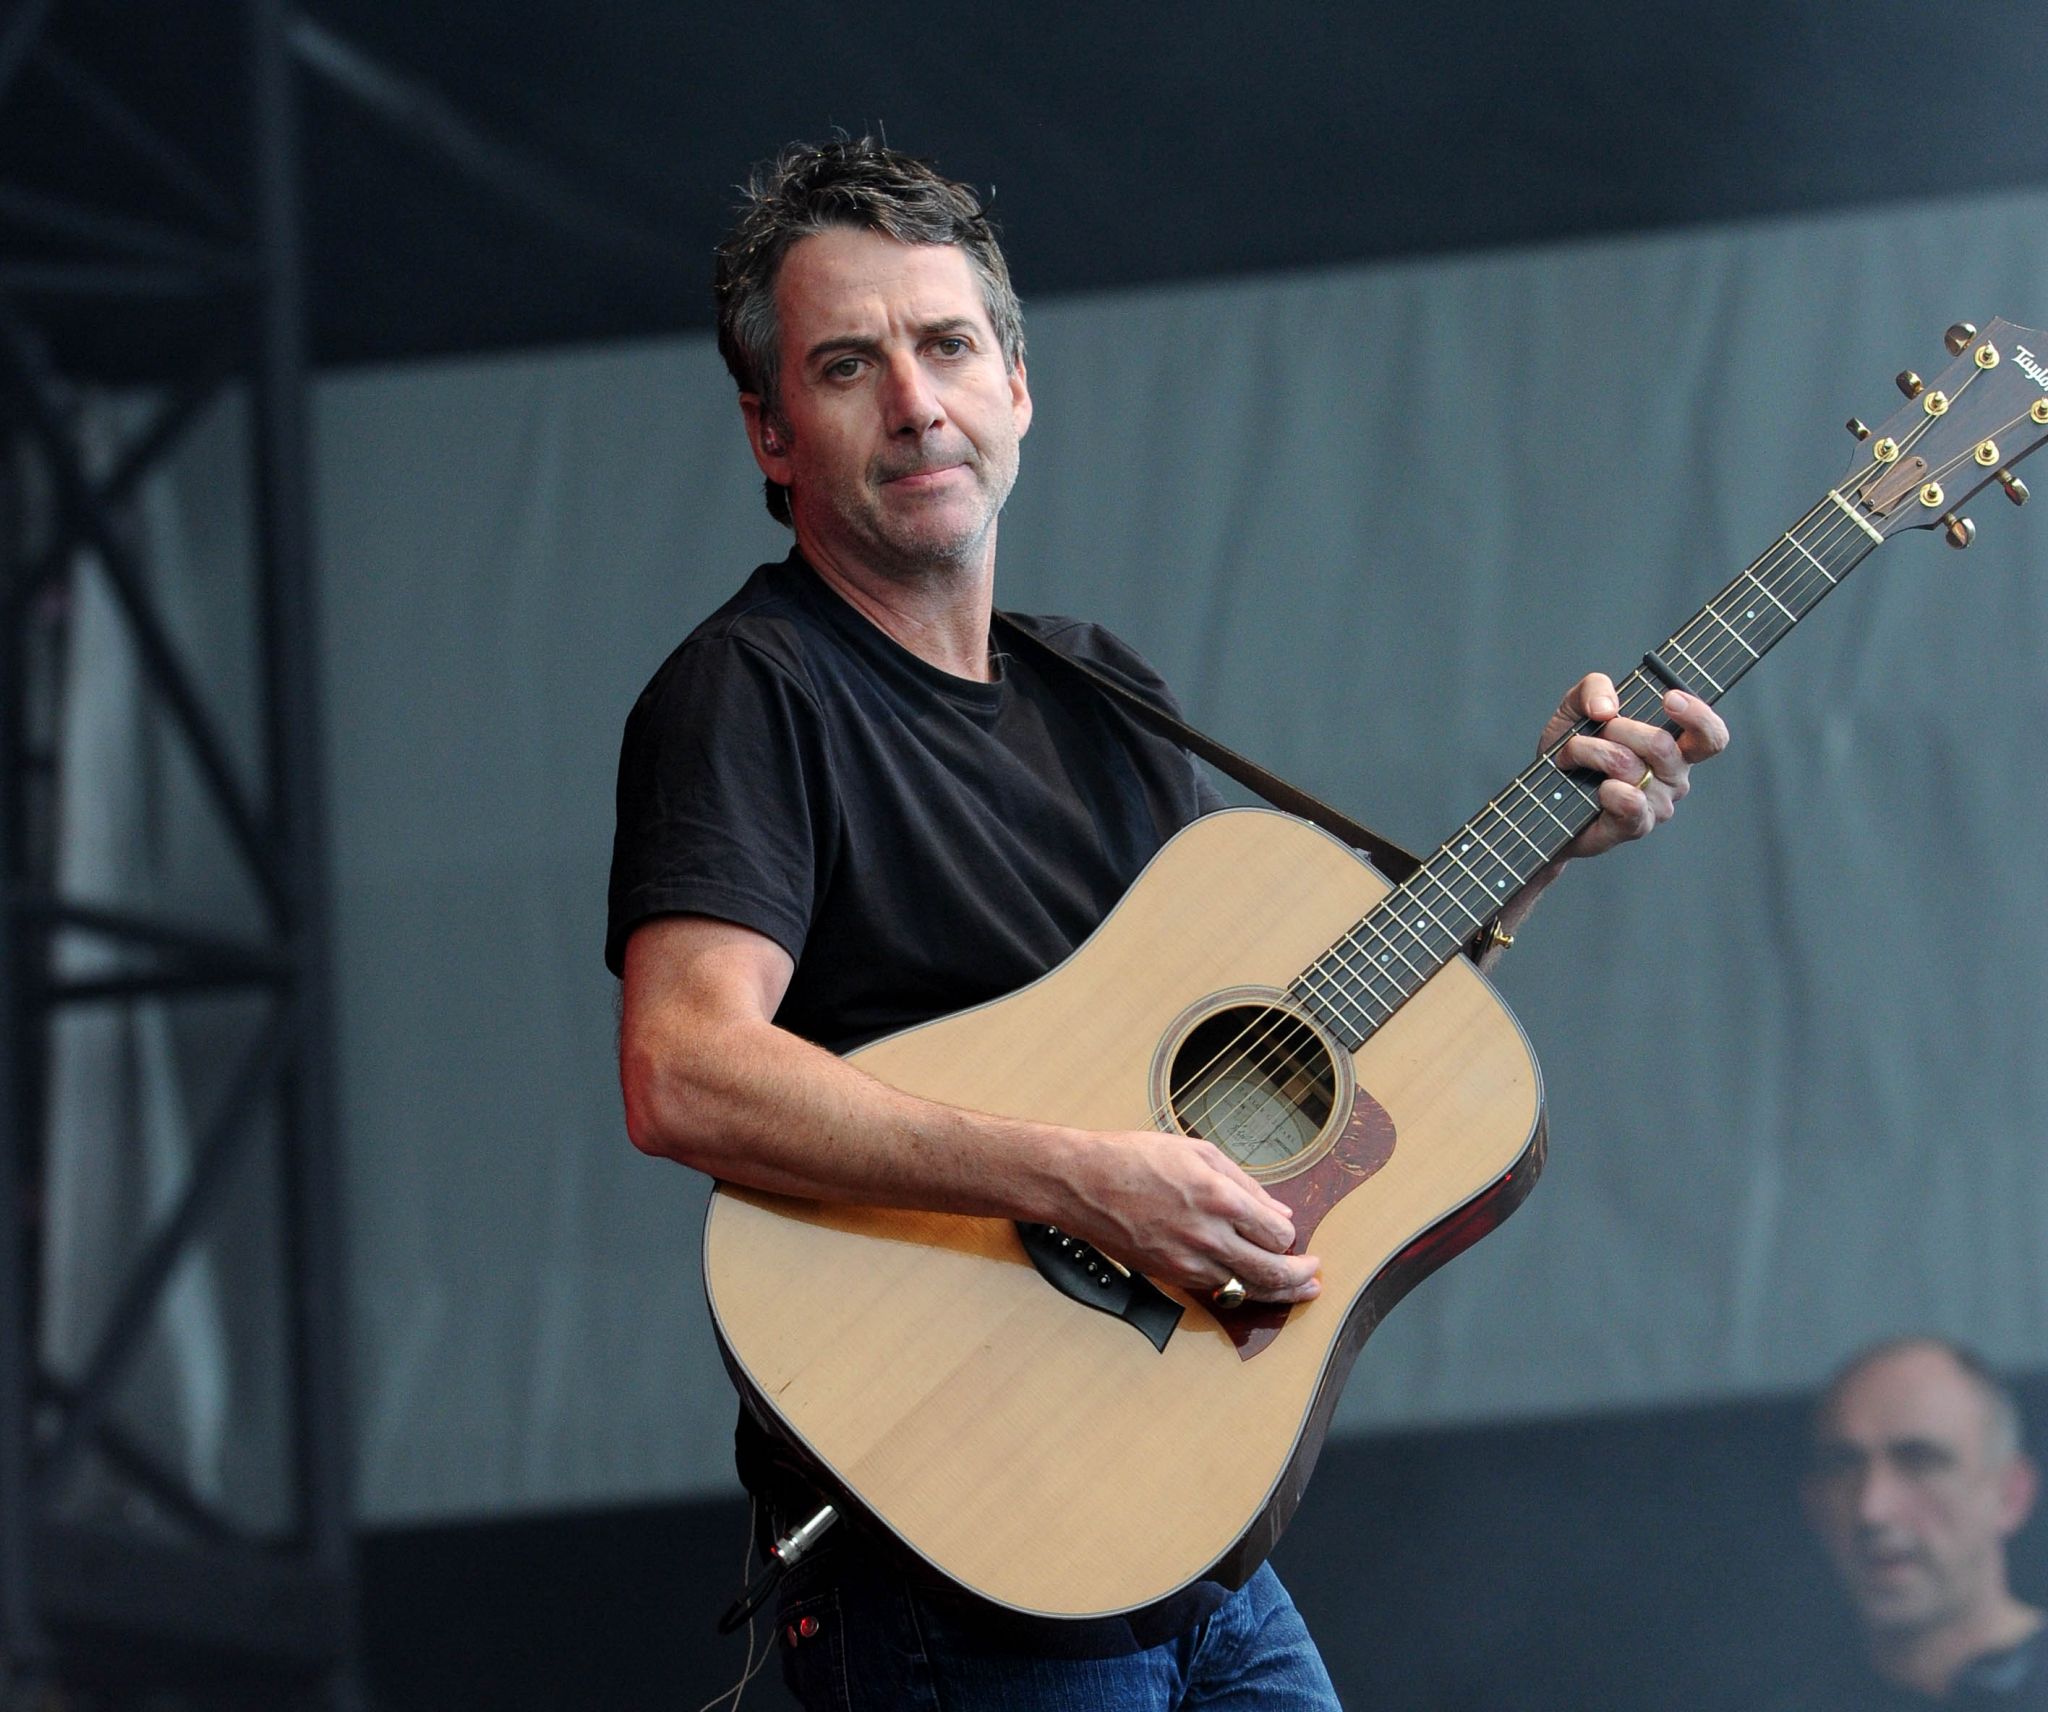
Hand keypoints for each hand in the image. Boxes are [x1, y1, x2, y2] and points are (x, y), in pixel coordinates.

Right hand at [1059, 1128, 1321, 1305]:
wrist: (1082, 1183)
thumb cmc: (1134, 1158)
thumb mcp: (1197, 1152)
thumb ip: (1245, 1183)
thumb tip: (1278, 1210)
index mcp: (1220, 1199)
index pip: (1278, 1235)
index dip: (1292, 1237)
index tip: (1292, 1233)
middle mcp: (1208, 1236)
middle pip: (1272, 1273)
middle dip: (1301, 1278)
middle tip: (1315, 1273)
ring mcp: (1187, 1261)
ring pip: (1246, 1291)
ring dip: (1278, 1293)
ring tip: (1300, 1291)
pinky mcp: (1169, 1275)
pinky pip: (1216, 1290)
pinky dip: (1240, 1290)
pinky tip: (1251, 1285)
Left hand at [1541, 673, 1728, 859]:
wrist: (1543, 799)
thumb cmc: (1572, 753)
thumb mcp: (1576, 707)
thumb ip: (1594, 688)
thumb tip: (1606, 707)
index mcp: (1674, 746)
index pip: (1710, 735)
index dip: (1699, 715)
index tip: (1669, 698)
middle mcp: (1674, 776)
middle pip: (1660, 743)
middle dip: (1616, 728)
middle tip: (1594, 732)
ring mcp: (1658, 804)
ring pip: (1630, 766)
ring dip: (1591, 752)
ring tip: (1572, 756)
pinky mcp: (1636, 826)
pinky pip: (1629, 801)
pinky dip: (1605, 788)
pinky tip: (1594, 787)